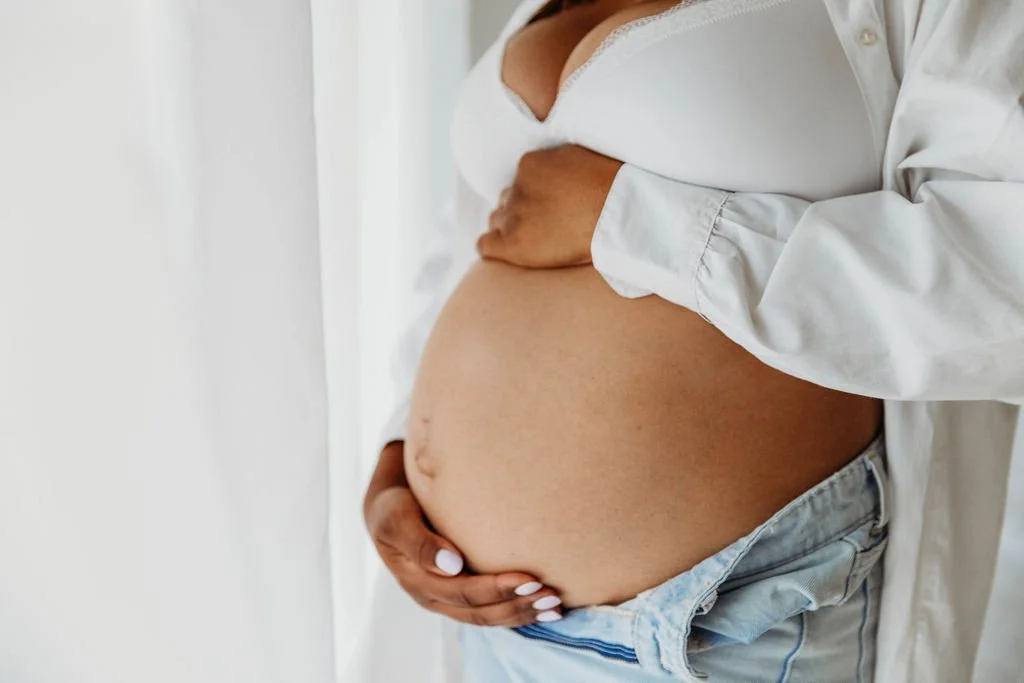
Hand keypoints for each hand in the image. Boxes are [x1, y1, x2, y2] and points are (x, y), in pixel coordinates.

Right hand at [364, 442, 563, 625]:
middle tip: (551, 594)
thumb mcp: (396, 518)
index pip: (462, 593)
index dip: (496, 590)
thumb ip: (418, 541)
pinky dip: (518, 610)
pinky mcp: (461, 592)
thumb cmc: (395, 506)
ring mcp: (447, 598)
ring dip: (522, 613)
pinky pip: (491, 610)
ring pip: (488, 617)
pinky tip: (545, 607)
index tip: (530, 579)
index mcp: (417, 581)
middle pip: (479, 611)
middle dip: (516, 605)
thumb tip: (452, 565)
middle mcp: (434, 596)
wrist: (389, 506)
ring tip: (555, 605)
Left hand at [477, 143, 623, 267]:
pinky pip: (486, 245)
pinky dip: (493, 248)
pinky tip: (508, 253)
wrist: (616, 213)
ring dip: (510, 229)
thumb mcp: (584, 159)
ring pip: (497, 221)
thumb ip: (562, 164)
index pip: (521, 180)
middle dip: (522, 211)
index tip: (551, 206)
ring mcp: (513, 216)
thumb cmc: (613, 188)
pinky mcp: (513, 243)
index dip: (535, 195)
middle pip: (508, 201)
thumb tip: (560, 174)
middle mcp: (516, 188)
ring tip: (532, 240)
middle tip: (545, 225)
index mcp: (530, 164)